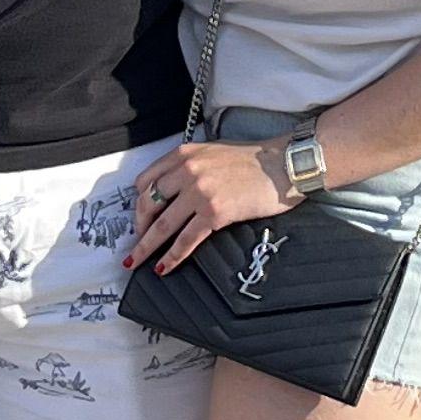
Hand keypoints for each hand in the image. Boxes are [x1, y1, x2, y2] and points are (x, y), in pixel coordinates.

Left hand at [127, 135, 294, 274]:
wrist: (284, 164)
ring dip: (145, 246)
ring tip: (136, 260)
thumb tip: (173, 192)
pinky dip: (172, 256)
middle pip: (148, 203)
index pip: (146, 180)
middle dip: (138, 226)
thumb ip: (189, 167)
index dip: (138, 202)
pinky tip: (164, 266)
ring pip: (162, 225)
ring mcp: (199, 192)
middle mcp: (187, 170)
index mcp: (183, 154)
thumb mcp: (212, 153)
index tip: (139, 216)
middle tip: (136, 241)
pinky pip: (186, 239)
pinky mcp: (215, 212)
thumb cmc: (254, 160)